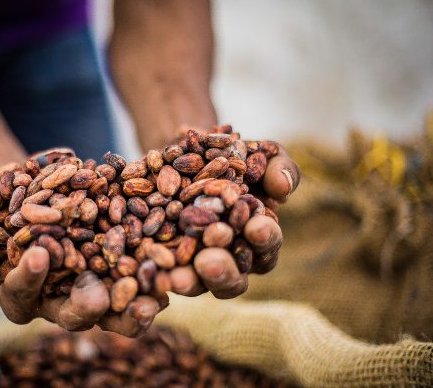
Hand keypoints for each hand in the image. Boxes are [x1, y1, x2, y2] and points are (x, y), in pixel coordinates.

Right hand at [0, 246, 160, 336]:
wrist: (32, 181)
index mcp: (20, 291)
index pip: (20, 292)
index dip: (27, 278)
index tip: (38, 254)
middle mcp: (57, 296)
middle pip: (73, 313)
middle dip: (87, 307)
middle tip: (99, 299)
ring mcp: (91, 283)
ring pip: (114, 308)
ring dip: (132, 307)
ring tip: (153, 303)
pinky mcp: (118, 265)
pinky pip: (139, 278)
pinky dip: (153, 278)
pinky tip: (170, 275)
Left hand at [169, 142, 299, 297]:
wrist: (188, 149)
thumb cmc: (236, 154)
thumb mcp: (262, 153)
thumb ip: (278, 168)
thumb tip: (283, 187)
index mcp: (258, 237)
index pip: (266, 245)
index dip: (264, 238)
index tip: (255, 226)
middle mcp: (230, 259)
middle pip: (234, 278)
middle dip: (223, 270)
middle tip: (210, 259)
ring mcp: (197, 264)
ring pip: (197, 283)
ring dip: (189, 282)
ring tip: (176, 277)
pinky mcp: (167, 259)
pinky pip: (162, 272)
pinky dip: (156, 273)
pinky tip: (149, 270)